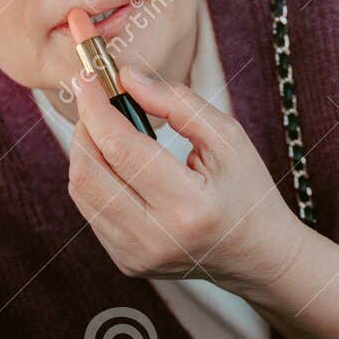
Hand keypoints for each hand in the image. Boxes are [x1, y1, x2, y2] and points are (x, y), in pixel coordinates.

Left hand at [67, 65, 304, 295]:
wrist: (257, 254)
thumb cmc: (247, 191)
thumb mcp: (227, 137)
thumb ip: (176, 102)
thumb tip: (127, 78)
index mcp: (190, 205)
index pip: (122, 150)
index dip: (97, 109)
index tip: (88, 77)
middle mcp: (157, 238)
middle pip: (88, 173)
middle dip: (85, 127)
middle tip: (97, 101)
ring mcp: (136, 255)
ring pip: (81, 192)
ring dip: (86, 151)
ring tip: (110, 129)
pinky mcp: (126, 261)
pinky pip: (91, 210)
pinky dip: (96, 177)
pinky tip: (118, 164)